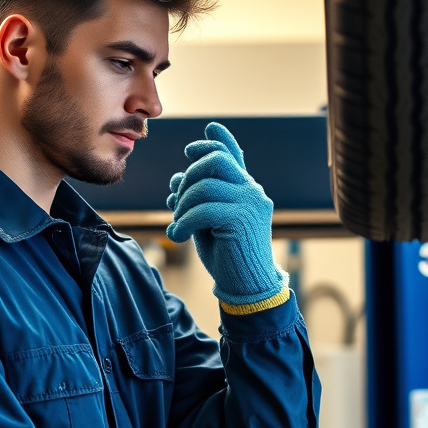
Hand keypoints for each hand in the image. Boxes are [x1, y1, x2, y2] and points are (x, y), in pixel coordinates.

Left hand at [165, 122, 285, 305]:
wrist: (248, 286)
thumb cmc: (228, 255)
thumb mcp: (209, 222)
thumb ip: (198, 200)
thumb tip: (176, 180)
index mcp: (245, 189)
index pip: (233, 154)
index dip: (215, 140)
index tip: (195, 143)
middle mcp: (252, 191)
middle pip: (215, 160)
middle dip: (188, 175)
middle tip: (175, 202)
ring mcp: (250, 203)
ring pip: (205, 185)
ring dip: (182, 205)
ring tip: (177, 225)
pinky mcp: (242, 219)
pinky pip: (203, 209)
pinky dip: (184, 222)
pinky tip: (176, 236)